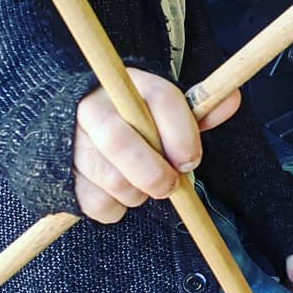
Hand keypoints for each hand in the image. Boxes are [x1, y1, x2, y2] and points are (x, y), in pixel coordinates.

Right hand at [73, 69, 239, 222]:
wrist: (73, 130)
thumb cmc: (134, 122)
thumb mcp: (164, 111)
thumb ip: (198, 111)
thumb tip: (232, 99)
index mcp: (128, 84)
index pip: (159, 98)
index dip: (181, 134)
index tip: (191, 161)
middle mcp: (93, 107)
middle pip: (120, 141)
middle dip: (154, 173)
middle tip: (170, 185)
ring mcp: (71, 140)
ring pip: (111, 178)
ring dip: (137, 192)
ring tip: (141, 184)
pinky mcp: (60, 173)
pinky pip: (96, 203)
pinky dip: (116, 208)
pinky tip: (117, 193)